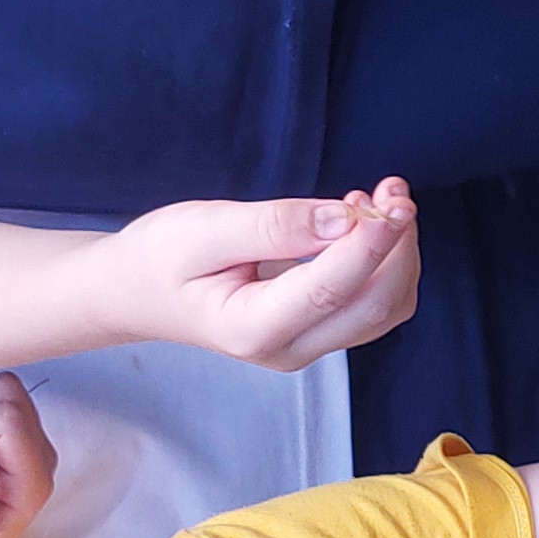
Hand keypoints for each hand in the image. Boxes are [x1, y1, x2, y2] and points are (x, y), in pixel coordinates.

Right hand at [82, 180, 419, 370]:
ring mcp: (308, 346)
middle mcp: (289, 349)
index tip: (392, 200)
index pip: (332, 289)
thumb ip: (273, 227)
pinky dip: (384, 260)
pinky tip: (364, 220)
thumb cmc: (161, 256)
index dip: (372, 243)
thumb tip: (344, 219)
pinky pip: (373, 302)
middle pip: (376, 306)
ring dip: (398, 251)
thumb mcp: (203, 229)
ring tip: (381, 194)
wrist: (140, 292)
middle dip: (397, 245)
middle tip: (393, 188)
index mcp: (252, 329)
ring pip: (385, 307)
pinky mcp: (320, 331)